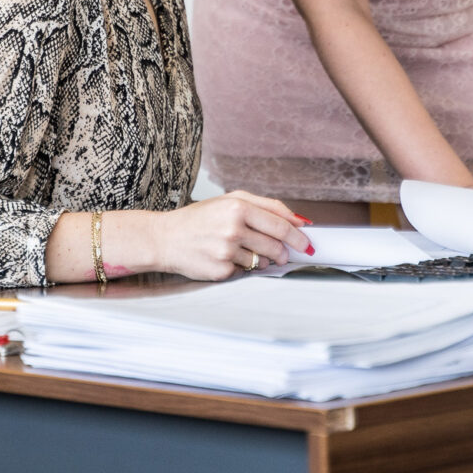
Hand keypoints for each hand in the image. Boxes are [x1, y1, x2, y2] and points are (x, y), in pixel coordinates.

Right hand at [147, 191, 313, 281]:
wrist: (164, 238)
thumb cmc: (198, 219)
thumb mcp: (230, 200)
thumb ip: (267, 206)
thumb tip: (299, 221)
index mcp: (237, 207)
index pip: (281, 225)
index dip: (299, 237)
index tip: (308, 243)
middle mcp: (232, 229)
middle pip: (276, 246)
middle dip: (283, 252)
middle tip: (281, 253)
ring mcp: (226, 252)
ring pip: (262, 261)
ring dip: (260, 259)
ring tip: (239, 250)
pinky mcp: (220, 271)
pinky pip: (244, 272)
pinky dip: (240, 267)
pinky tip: (224, 258)